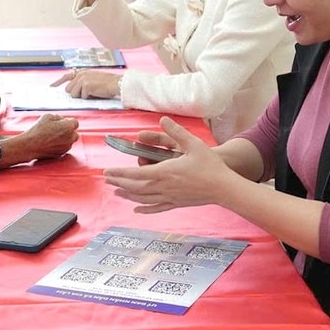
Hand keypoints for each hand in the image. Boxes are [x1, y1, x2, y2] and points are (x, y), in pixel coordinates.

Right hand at [0, 113, 78, 165]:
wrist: (30, 146)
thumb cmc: (38, 130)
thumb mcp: (47, 116)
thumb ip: (58, 117)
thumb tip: (62, 120)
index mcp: (68, 127)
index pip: (75, 122)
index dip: (67, 121)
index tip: (60, 122)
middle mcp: (70, 138)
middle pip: (74, 133)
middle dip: (68, 131)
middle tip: (57, 129)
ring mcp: (66, 147)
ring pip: (70, 141)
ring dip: (65, 138)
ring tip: (52, 136)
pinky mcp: (61, 154)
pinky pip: (64, 148)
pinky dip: (60, 145)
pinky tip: (50, 143)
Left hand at [50, 71, 120, 99]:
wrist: (116, 83)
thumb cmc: (107, 83)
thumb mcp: (93, 78)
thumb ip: (82, 81)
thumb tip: (73, 90)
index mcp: (82, 72)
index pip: (66, 76)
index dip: (58, 82)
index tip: (51, 87)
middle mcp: (81, 74)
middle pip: (69, 89)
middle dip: (75, 93)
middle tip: (86, 93)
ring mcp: (82, 79)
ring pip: (74, 94)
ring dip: (81, 96)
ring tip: (92, 92)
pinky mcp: (86, 86)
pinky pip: (82, 97)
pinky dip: (88, 97)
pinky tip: (95, 93)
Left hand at [103, 118, 235, 212]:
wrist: (223, 188)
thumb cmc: (210, 165)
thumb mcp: (194, 144)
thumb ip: (177, 131)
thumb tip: (163, 119)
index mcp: (165, 172)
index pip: (136, 174)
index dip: (119, 173)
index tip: (107, 171)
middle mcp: (164, 187)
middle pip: (135, 187)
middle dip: (119, 183)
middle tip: (106, 179)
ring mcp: (169, 197)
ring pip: (142, 199)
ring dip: (127, 195)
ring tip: (116, 192)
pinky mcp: (176, 204)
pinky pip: (156, 208)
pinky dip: (144, 210)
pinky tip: (136, 210)